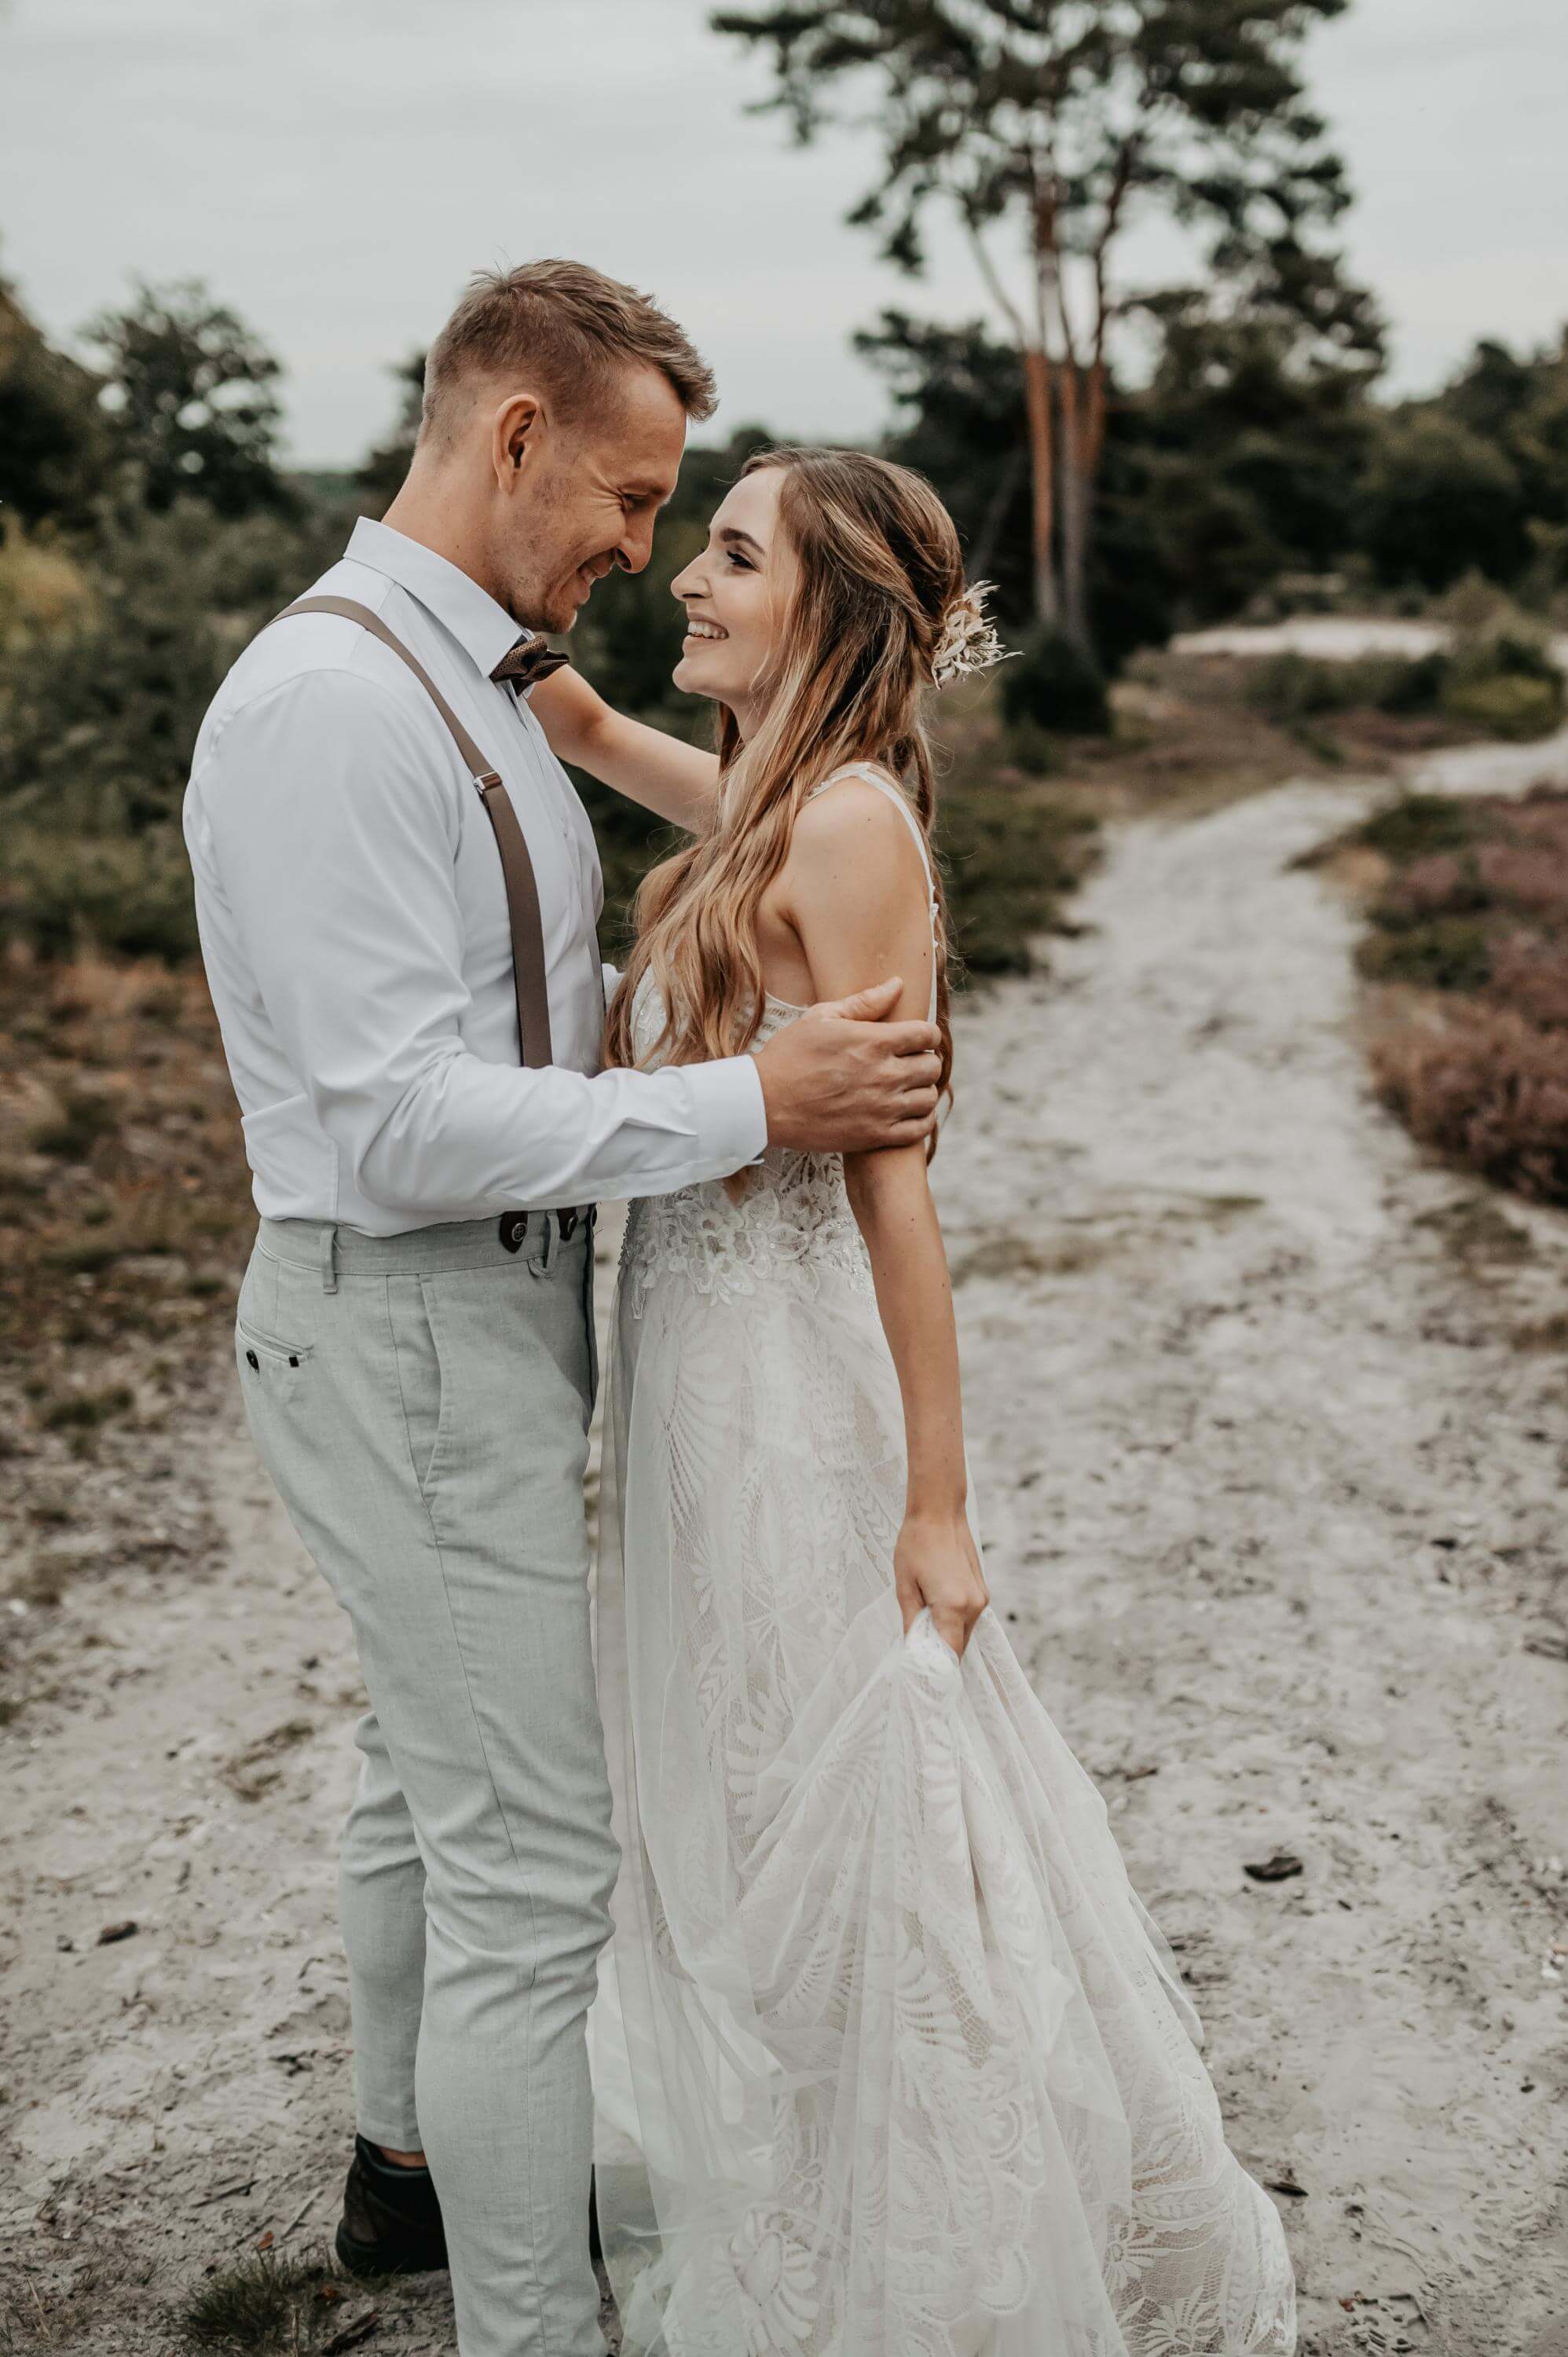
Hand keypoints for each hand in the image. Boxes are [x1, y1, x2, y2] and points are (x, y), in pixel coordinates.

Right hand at [754, 978, 941, 1153]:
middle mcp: (884, 1075)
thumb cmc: (789, 1056)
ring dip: (922, 1090)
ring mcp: (881, 1108)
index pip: (926, 1035)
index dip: (927, 1034)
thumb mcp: (821, 1018)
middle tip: (910, 1062)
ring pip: (928, 1098)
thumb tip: (897, 984)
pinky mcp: (874, 1135)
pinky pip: (918, 1130)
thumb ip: (864, 1002)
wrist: (763, 1103)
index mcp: (873, 1042)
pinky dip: (921, 1120)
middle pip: (932, 1067)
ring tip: (908, 1088)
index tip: (917, 1039)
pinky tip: (908, 1112)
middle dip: (925, 1061)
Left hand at [894, 1510, 988, 1656]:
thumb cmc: (916, 1544)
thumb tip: (913, 1649)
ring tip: (923, 1625)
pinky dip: (954, 1622)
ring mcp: (982, 1598)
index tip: (920, 1673)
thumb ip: (911, 1621)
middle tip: (916, 1650)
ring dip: (946, 1636)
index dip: (936, 1668)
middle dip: (939, 1653)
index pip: (949, 1654)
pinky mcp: (982, 1590)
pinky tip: (935, 1609)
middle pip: (959, 1647)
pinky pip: (969, 1617)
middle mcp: (974, 1606)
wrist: (940, 1511)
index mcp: (953, 1607)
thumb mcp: (905, 1585)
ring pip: (965, 1633)